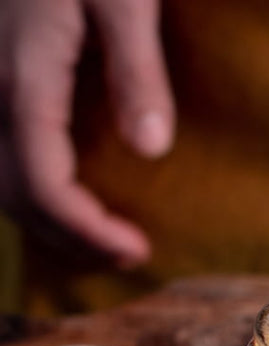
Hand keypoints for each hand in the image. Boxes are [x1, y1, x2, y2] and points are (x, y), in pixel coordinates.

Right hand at [0, 0, 173, 265]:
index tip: (138, 250)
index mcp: (21, 79)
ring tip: (105, 237)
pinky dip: (29, 191)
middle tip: (131, 253)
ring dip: (49, 222)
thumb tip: (153, 149)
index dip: (87, 231)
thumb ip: (136, 70)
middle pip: (16, 196)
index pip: (44, 185)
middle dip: (72, 238)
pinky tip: (69, 197)